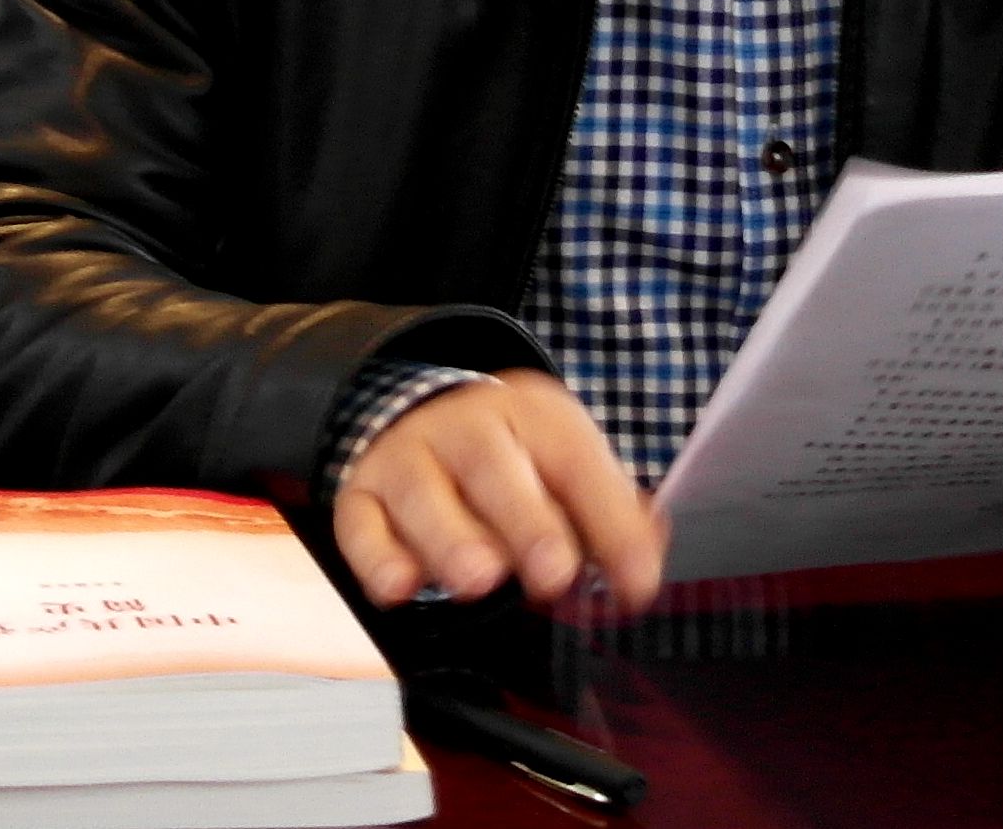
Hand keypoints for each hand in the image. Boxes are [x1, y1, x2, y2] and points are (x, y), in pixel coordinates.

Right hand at [332, 371, 667, 612]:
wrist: (422, 414)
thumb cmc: (513, 462)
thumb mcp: (565, 468)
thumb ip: (609, 518)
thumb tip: (642, 566)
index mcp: (531, 417)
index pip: (575, 461)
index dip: (610, 522)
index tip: (636, 584)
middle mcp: (466, 428)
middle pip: (493, 466)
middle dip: (525, 521)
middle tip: (553, 572)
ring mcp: (408, 458)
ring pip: (423, 492)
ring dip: (452, 538)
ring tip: (478, 580)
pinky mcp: (360, 495)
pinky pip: (361, 524)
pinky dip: (377, 557)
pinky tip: (401, 587)